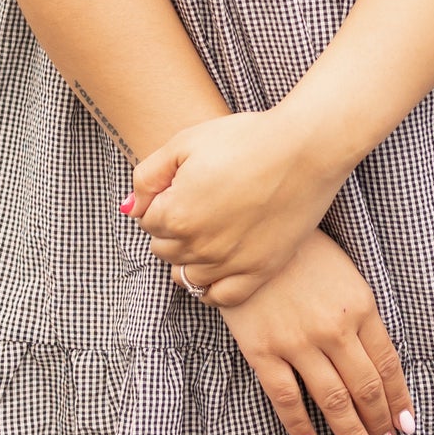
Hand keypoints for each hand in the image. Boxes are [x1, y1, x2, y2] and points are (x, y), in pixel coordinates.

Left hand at [127, 108, 338, 306]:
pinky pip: (221, 297)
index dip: (161, 200)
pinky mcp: (259, 271)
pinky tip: (216, 268)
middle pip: (164, 249)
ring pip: (187, 276)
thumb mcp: (185, 142)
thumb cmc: (245, 138)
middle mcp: (198, 245)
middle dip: (172, 229)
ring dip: (189, 257)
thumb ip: (147, 176)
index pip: (147, 221)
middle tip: (197, 203)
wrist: (304, 148)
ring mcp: (229, 263)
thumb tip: (129, 208)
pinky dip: (211, 287)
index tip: (182, 185)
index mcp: (175, 213)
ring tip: (208, 230)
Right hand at [205, 228, 414, 434]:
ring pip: (333, 400)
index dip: (398, 399)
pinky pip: (286, 398)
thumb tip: (377, 362)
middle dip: (380, 425)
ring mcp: (298, 342)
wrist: (248, 234)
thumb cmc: (301, 250)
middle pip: (365, 388)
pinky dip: (300, 426)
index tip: (406, 425)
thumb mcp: (345, 274)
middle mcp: (334, 329)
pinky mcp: (263, 350)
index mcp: (361, 305)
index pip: (388, 364)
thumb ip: (361, 314)